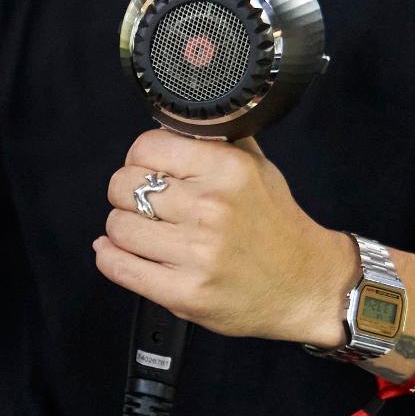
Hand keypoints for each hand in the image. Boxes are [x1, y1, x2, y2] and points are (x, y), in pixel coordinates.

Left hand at [95, 129, 357, 348]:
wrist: (304, 285)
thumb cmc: (275, 227)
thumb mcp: (257, 169)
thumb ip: (215, 143)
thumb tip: (171, 122)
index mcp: (228, 170)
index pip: (146, 148)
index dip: (138, 158)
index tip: (146, 169)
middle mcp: (211, 209)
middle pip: (123, 186)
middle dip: (125, 194)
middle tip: (141, 204)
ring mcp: (196, 254)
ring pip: (117, 227)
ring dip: (121, 229)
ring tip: (141, 231)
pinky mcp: (184, 293)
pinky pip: (120, 268)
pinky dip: (110, 258)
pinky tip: (118, 252)